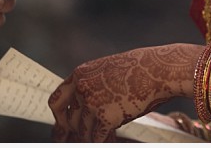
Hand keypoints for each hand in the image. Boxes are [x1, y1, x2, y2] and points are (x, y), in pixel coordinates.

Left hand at [48, 44, 197, 141]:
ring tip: (102, 139)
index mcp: (79, 75)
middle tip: (83, 138)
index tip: (62, 126)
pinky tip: (111, 141)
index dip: (59, 117)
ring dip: (91, 138)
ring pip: (83, 132)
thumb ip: (90, 86)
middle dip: (77, 132)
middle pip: (70, 120)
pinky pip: (98, 138)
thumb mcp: (104, 71)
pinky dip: (105, 142)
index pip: (56, 101)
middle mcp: (82, 89)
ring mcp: (93, 103)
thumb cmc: (135, 70)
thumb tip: (82, 110)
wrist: (154, 70)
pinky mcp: (106, 117)